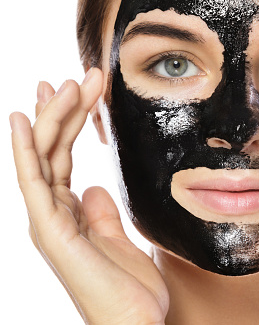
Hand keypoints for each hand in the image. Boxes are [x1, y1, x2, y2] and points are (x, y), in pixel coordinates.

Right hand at [10, 69, 168, 324]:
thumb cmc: (129, 290)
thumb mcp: (118, 240)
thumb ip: (102, 213)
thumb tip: (93, 184)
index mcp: (69, 214)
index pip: (63, 157)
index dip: (68, 123)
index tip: (79, 91)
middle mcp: (52, 214)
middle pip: (51, 150)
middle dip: (61, 110)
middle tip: (77, 75)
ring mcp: (48, 221)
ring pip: (41, 156)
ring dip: (50, 117)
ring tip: (64, 82)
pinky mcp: (50, 231)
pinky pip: (33, 181)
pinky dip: (24, 148)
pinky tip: (21, 118)